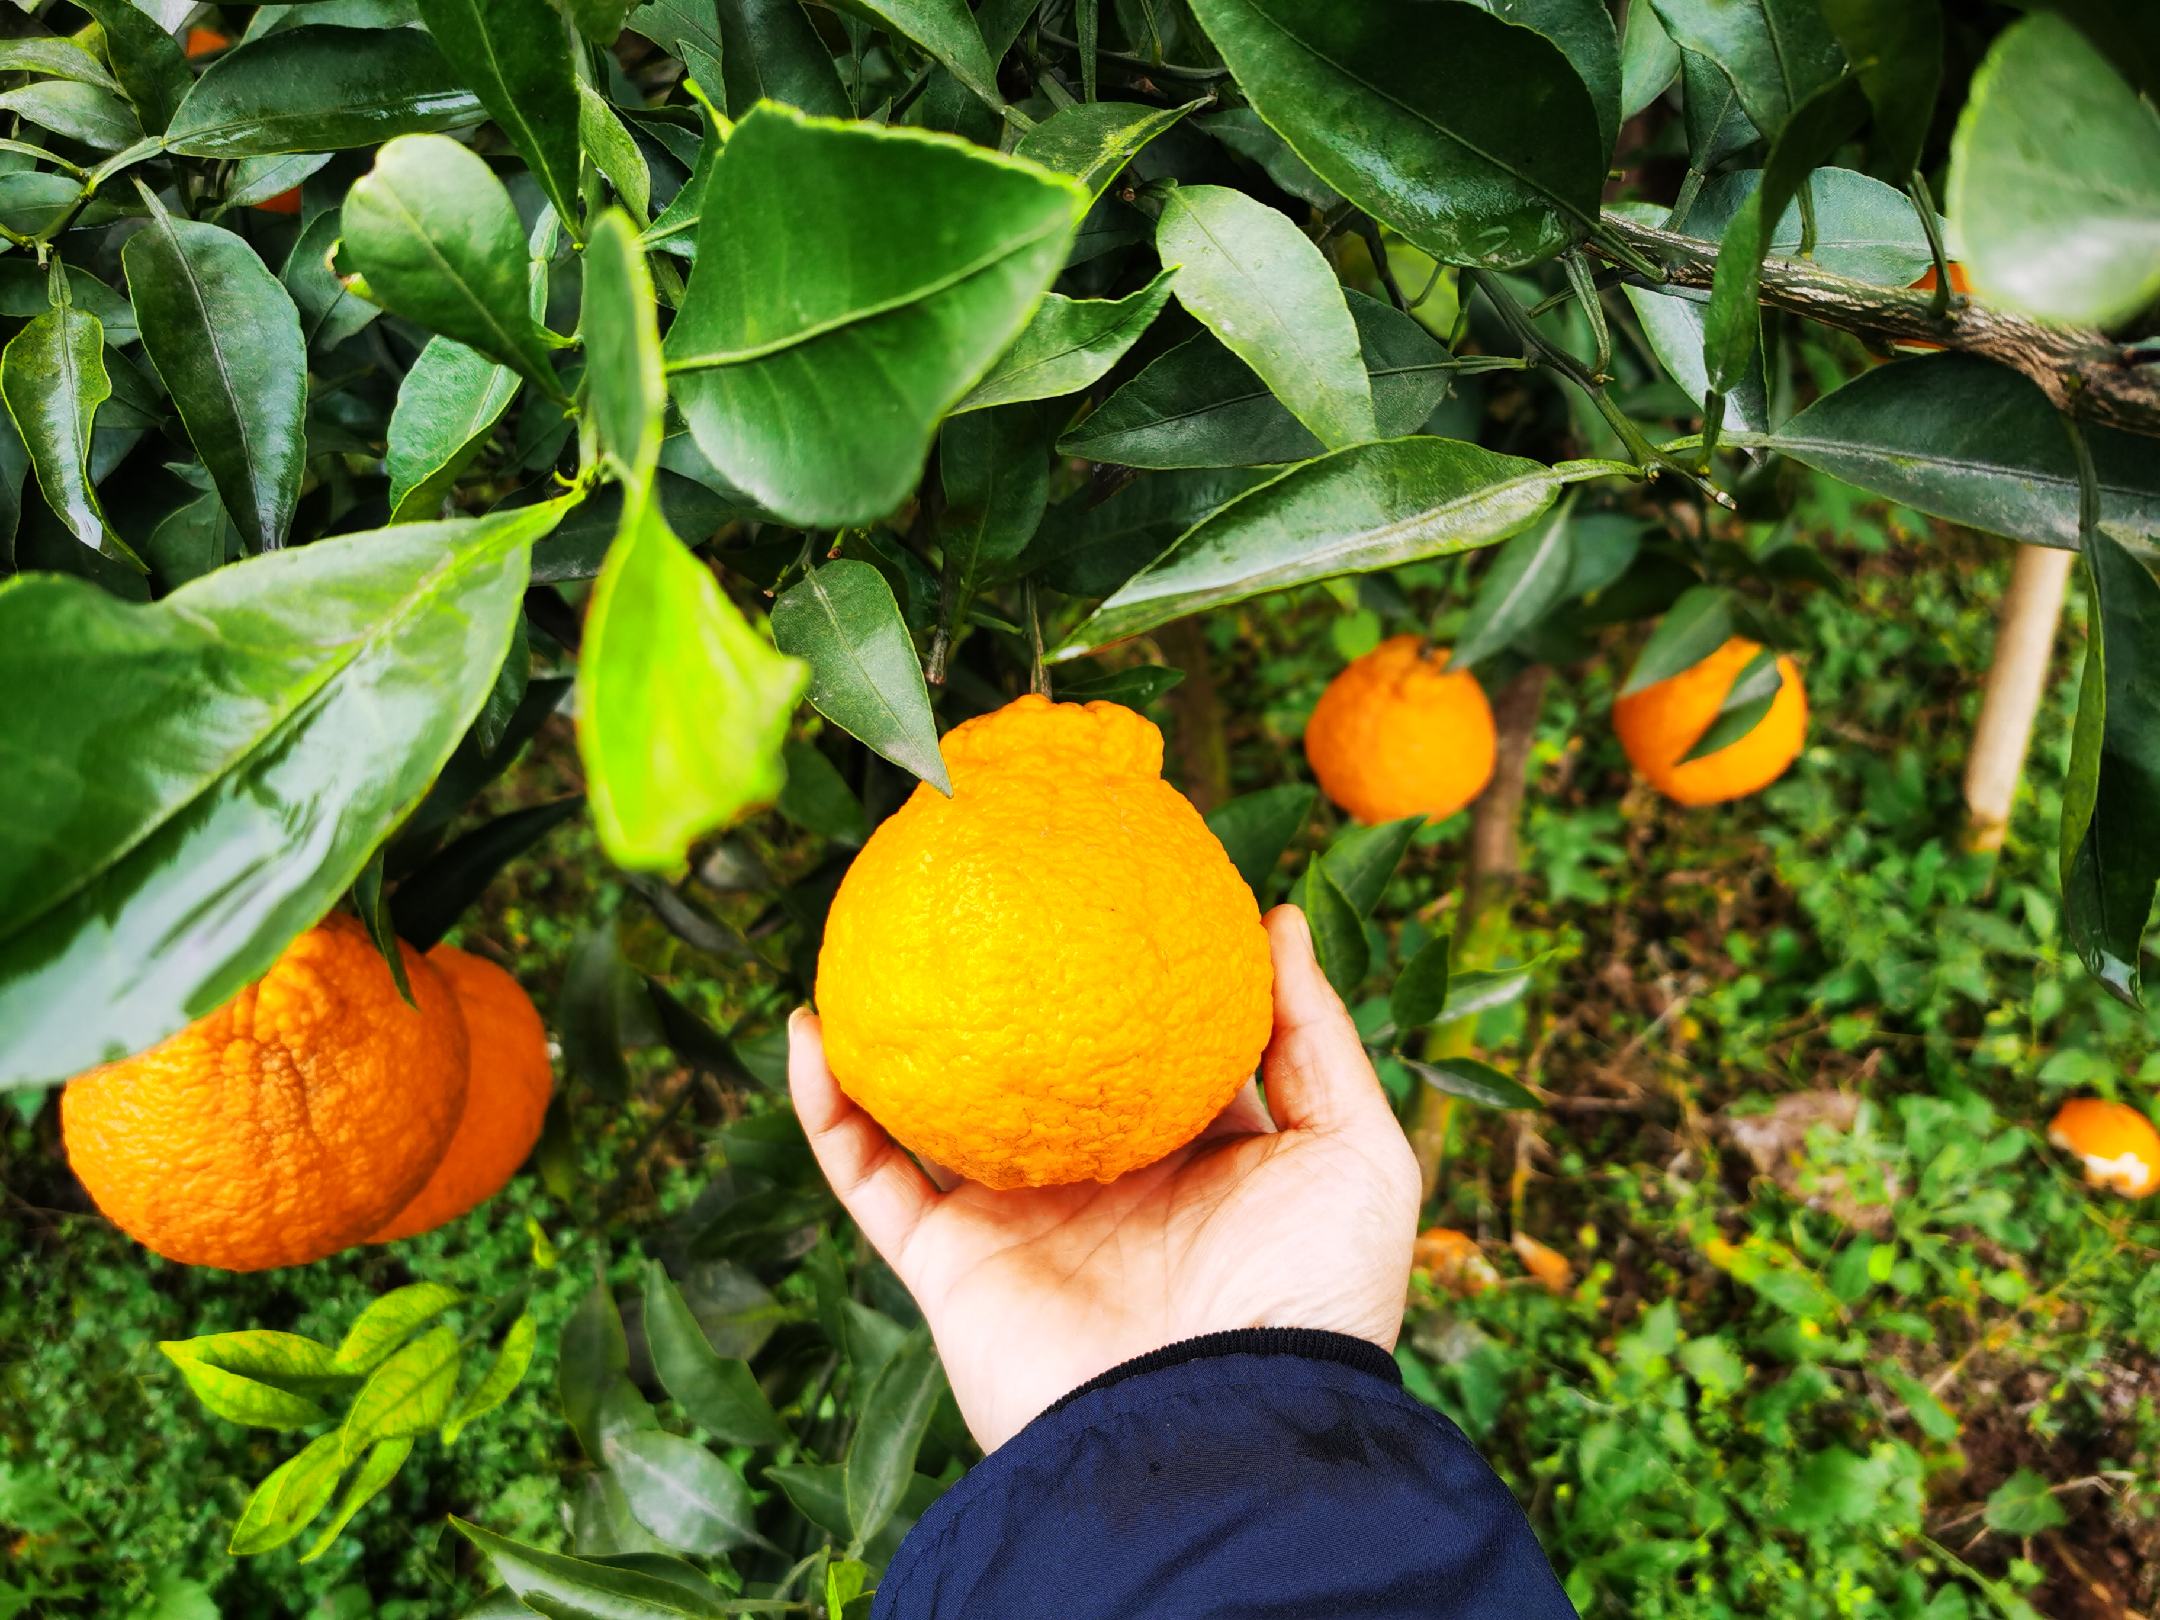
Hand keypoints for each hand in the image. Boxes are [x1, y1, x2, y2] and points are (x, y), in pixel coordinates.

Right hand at [787, 905, 1421, 1451]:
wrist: (1230, 1428)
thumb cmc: (1311, 1294)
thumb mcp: (1353, 1149)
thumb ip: (1316, 1035)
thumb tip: (1279, 918)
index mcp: (1191, 1160)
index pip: (1150, 1053)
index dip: (1127, 980)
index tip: (1102, 887)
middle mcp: (1097, 1187)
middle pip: (1036, 1076)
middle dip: (1005, 1001)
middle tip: (979, 896)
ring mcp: (1017, 1224)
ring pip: (934, 1115)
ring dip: (893, 1042)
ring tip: (866, 947)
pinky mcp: (951, 1263)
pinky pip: (867, 1174)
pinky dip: (826, 1108)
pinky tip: (808, 1028)